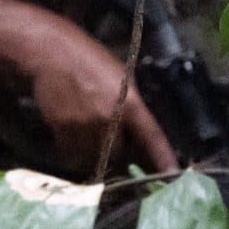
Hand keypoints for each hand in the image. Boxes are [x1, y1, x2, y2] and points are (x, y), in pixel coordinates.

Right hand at [17, 15, 176, 174]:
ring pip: (94, 156)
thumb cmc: (91, 61)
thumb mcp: (122, 79)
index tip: (175, 175)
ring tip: (86, 132)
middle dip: (116, 151)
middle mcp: (110, 117)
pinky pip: (71, 152)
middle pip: (119, 153)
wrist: (54, 53)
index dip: (164, 157)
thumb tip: (136, 133)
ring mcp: (86, 125)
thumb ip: (130, 107)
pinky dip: (72, 149)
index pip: (152, 136)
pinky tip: (71, 131)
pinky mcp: (63, 128)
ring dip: (92, 152)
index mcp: (131, 103)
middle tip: (107, 137)